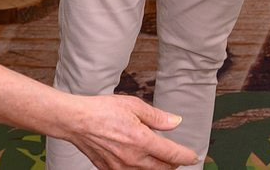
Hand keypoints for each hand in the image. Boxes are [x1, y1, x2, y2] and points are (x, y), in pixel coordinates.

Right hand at [63, 94, 197, 169]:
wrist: (76, 121)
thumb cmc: (102, 110)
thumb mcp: (134, 105)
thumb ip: (158, 117)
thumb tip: (176, 122)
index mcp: (141, 140)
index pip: (172, 155)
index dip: (186, 156)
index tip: (193, 156)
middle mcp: (133, 158)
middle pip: (163, 169)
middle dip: (173, 163)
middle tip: (177, 155)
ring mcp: (121, 168)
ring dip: (158, 167)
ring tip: (161, 158)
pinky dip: (141, 169)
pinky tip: (141, 160)